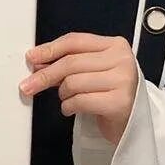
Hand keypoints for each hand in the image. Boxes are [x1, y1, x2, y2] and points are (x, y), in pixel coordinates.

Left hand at [19, 32, 138, 145]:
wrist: (135, 123)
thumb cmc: (112, 95)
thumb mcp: (94, 72)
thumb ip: (71, 64)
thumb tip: (38, 61)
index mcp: (116, 45)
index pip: (75, 41)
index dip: (50, 49)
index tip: (31, 58)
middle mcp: (122, 60)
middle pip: (71, 62)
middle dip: (45, 75)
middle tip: (28, 86)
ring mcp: (123, 81)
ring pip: (73, 82)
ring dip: (63, 95)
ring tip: (68, 100)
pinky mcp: (119, 102)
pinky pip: (80, 101)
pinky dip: (69, 107)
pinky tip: (72, 109)